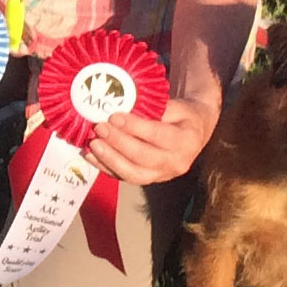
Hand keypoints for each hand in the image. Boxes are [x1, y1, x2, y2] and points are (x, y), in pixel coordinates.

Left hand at [85, 98, 216, 184]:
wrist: (194, 134)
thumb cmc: (183, 116)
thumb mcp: (178, 106)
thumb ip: (157, 108)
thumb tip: (126, 106)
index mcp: (187, 141)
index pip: (157, 135)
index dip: (134, 127)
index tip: (114, 116)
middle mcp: (176, 163)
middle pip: (143, 157)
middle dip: (118, 142)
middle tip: (100, 127)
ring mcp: (163, 176)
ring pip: (133, 174)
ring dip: (110, 159)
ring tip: (93, 144)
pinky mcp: (150, 181)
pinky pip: (125, 178)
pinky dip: (106, 168)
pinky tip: (91, 156)